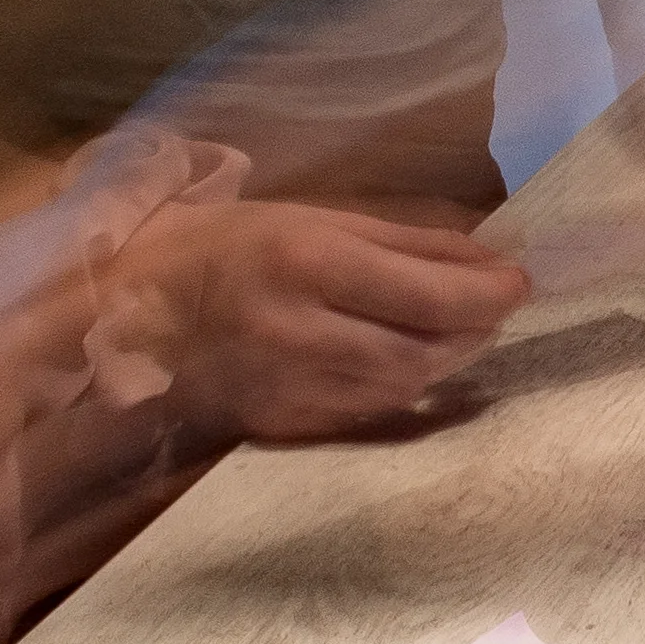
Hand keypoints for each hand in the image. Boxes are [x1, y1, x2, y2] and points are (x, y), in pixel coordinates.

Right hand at [112, 198, 530, 443]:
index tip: (520, 282)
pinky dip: (401, 389)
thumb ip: (406, 241)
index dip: (489, 295)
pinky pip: (366, 415)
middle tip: (496, 305)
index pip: (429, 297)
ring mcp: (287, 387)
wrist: (124, 309)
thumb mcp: (313, 217)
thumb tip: (487, 258)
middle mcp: (300, 331)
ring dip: (447, 362)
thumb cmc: (224, 245)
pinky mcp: (278, 425)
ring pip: (402, 389)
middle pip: (424, 350)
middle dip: (476, 330)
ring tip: (459, 330)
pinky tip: (410, 362)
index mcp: (308, 263)